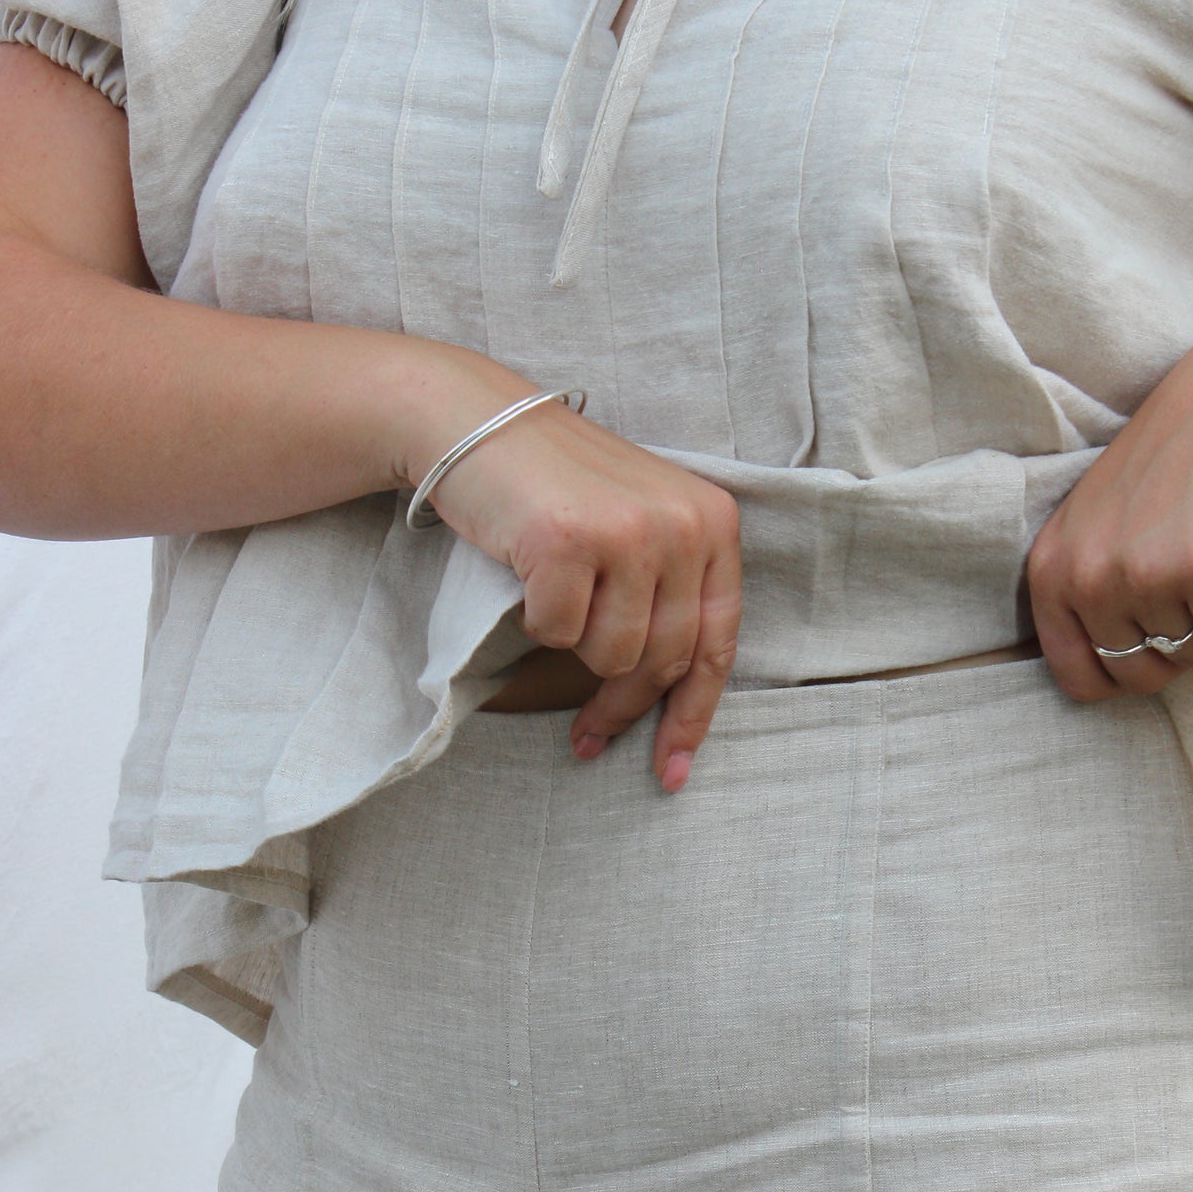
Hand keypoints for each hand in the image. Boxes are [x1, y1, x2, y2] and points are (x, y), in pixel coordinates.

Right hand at [403, 383, 741, 790]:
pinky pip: (556, 632)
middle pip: (664, 660)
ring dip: (575, 646)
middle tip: (587, 736)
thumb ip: (671, 595)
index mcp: (713, 522)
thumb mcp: (640, 526)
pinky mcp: (569, 541)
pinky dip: (536, 619)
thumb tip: (676, 704)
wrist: (475, 421)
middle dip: (621, 708)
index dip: (693, 716)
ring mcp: (627, 531)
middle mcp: (682, 524)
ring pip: (611, 654)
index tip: (670, 770)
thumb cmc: (557, 488)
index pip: (717, 643)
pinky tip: (527, 578)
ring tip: (557, 602)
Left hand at [1026, 304, 1192, 700]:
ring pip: (1192, 655)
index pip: (1077, 677)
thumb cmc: (1180, 459)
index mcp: (1052, 568)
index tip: (1150, 636)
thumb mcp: (1101, 521)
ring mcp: (1145, 575)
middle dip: (1177, 641)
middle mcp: (1087, 576)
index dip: (1124, 669)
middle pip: (1141, 674)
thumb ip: (1089, 589)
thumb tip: (1107, 676)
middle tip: (1191, 574)